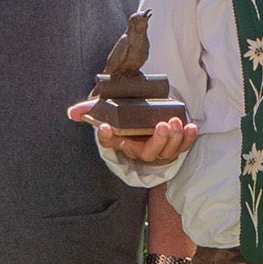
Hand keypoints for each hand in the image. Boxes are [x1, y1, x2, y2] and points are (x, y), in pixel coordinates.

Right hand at [70, 102, 198, 165]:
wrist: (143, 118)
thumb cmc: (124, 117)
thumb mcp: (106, 111)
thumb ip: (89, 110)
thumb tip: (72, 113)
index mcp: (122, 142)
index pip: (111, 143)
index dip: (107, 138)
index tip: (105, 128)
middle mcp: (139, 149)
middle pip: (148, 153)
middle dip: (157, 141)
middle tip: (160, 125)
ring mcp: (158, 149)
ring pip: (167, 152)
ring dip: (173, 139)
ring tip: (175, 123)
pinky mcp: (174, 145)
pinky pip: (183, 147)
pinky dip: (188, 139)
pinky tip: (190, 127)